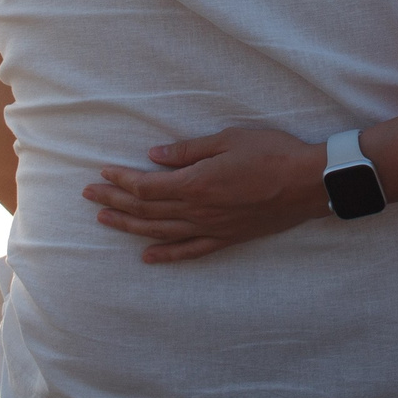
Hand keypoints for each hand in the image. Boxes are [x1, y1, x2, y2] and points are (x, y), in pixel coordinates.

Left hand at [83, 126, 329, 263]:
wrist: (308, 183)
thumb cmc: (271, 154)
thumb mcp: (228, 140)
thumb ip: (189, 151)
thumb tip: (154, 156)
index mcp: (196, 183)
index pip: (146, 186)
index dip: (121, 180)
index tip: (102, 172)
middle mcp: (198, 211)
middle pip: (147, 210)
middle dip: (115, 201)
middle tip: (89, 195)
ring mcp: (211, 228)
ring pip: (161, 232)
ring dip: (129, 227)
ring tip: (105, 220)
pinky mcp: (226, 238)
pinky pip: (190, 251)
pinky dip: (166, 255)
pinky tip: (147, 257)